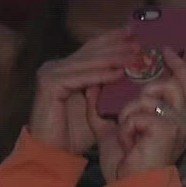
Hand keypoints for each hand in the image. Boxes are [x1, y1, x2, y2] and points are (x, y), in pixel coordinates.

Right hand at [28, 29, 136, 156]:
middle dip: (115, 44)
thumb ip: (104, 91)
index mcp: (63, 70)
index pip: (90, 50)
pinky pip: (82, 77)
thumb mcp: (94, 108)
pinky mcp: (50, 84)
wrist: (52, 154)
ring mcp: (49, 73)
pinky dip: (101, 75)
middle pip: (89, 51)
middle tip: (136, 37)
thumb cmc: (72, 136)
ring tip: (133, 54)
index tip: (131, 32)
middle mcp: (54, 67)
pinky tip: (119, 73)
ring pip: (87, 62)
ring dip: (113, 57)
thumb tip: (124, 73)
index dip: (110, 39)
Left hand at [93, 47, 185, 181]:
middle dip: (144, 91)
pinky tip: (129, 144)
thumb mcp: (115, 131)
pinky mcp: (167, 128)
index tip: (166, 49)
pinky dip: (126, 126)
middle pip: (171, 83)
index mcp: (177, 120)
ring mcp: (178, 123)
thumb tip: (94, 86)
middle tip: (129, 107)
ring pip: (147, 96)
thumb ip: (106, 109)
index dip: (177, 64)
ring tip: (127, 136)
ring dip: (129, 114)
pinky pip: (138, 112)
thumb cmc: (126, 166)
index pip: (184, 83)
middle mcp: (184, 120)